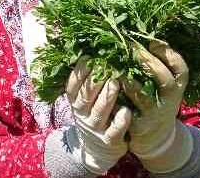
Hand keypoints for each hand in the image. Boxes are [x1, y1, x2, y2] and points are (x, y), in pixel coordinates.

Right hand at [64, 57, 131, 174]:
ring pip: (100, 112)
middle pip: (85, 96)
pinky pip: (115, 130)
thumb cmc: (94, 114)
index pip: (72, 86)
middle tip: (106, 66)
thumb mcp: (85, 100)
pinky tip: (127, 111)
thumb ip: (87, 80)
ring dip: (107, 97)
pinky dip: (120, 121)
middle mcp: (83, 114)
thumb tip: (89, 48)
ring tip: (115, 82)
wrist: (97, 150)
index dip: (79, 72)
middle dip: (94, 81)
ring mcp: (96, 128)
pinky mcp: (110, 140)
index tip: (88, 57)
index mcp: (76, 102)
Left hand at [123, 40, 192, 172]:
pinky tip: (106, 87)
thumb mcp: (163, 84)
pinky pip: (126, 111)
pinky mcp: (138, 126)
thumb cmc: (155, 99)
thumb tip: (140, 32)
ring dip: (130, 81)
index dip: (169, 54)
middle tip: (130, 46)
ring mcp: (154, 114)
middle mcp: (169, 101)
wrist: (154, 137)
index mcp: (177, 87)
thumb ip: (156, 64)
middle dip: (148, 61)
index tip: (152, 40)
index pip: (181, 69)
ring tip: (117, 67)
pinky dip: (116, 99)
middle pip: (164, 80)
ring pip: (144, 97)